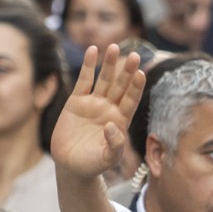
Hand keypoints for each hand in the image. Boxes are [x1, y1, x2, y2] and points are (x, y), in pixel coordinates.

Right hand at [51, 45, 144, 180]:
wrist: (71, 165)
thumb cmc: (93, 164)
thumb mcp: (107, 158)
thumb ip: (114, 145)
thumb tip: (113, 125)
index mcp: (121, 120)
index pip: (131, 100)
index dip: (136, 88)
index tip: (141, 74)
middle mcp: (109, 108)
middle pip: (120, 86)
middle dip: (127, 71)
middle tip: (135, 55)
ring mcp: (94, 102)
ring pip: (104, 79)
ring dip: (109, 64)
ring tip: (113, 47)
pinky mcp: (76, 101)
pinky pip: (84, 80)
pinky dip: (88, 66)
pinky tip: (93, 51)